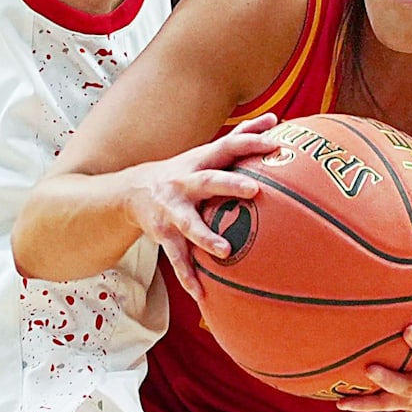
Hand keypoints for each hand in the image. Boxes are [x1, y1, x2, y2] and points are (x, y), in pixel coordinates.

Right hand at [123, 114, 279, 300]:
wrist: (134, 190)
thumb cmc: (188, 170)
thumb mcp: (209, 152)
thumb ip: (242, 135)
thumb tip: (274, 118)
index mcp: (202, 160)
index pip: (229, 146)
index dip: (252, 143)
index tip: (277, 145)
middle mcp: (186, 182)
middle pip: (209, 181)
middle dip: (230, 185)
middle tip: (255, 190)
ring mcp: (172, 209)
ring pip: (189, 223)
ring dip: (206, 237)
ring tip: (226, 250)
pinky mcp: (163, 234)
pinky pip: (176, 257)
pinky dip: (188, 276)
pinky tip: (202, 294)